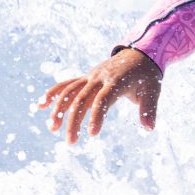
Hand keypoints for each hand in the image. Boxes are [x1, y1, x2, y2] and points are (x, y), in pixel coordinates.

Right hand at [38, 47, 162, 143]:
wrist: (141, 52)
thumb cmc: (148, 75)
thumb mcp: (153, 90)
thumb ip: (149, 109)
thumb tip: (149, 129)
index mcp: (116, 82)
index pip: (102, 100)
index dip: (96, 116)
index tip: (92, 134)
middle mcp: (99, 78)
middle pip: (82, 99)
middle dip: (74, 121)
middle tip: (71, 143)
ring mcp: (90, 76)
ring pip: (70, 92)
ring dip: (59, 109)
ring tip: (52, 128)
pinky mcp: (86, 77)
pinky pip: (67, 84)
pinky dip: (54, 93)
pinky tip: (41, 105)